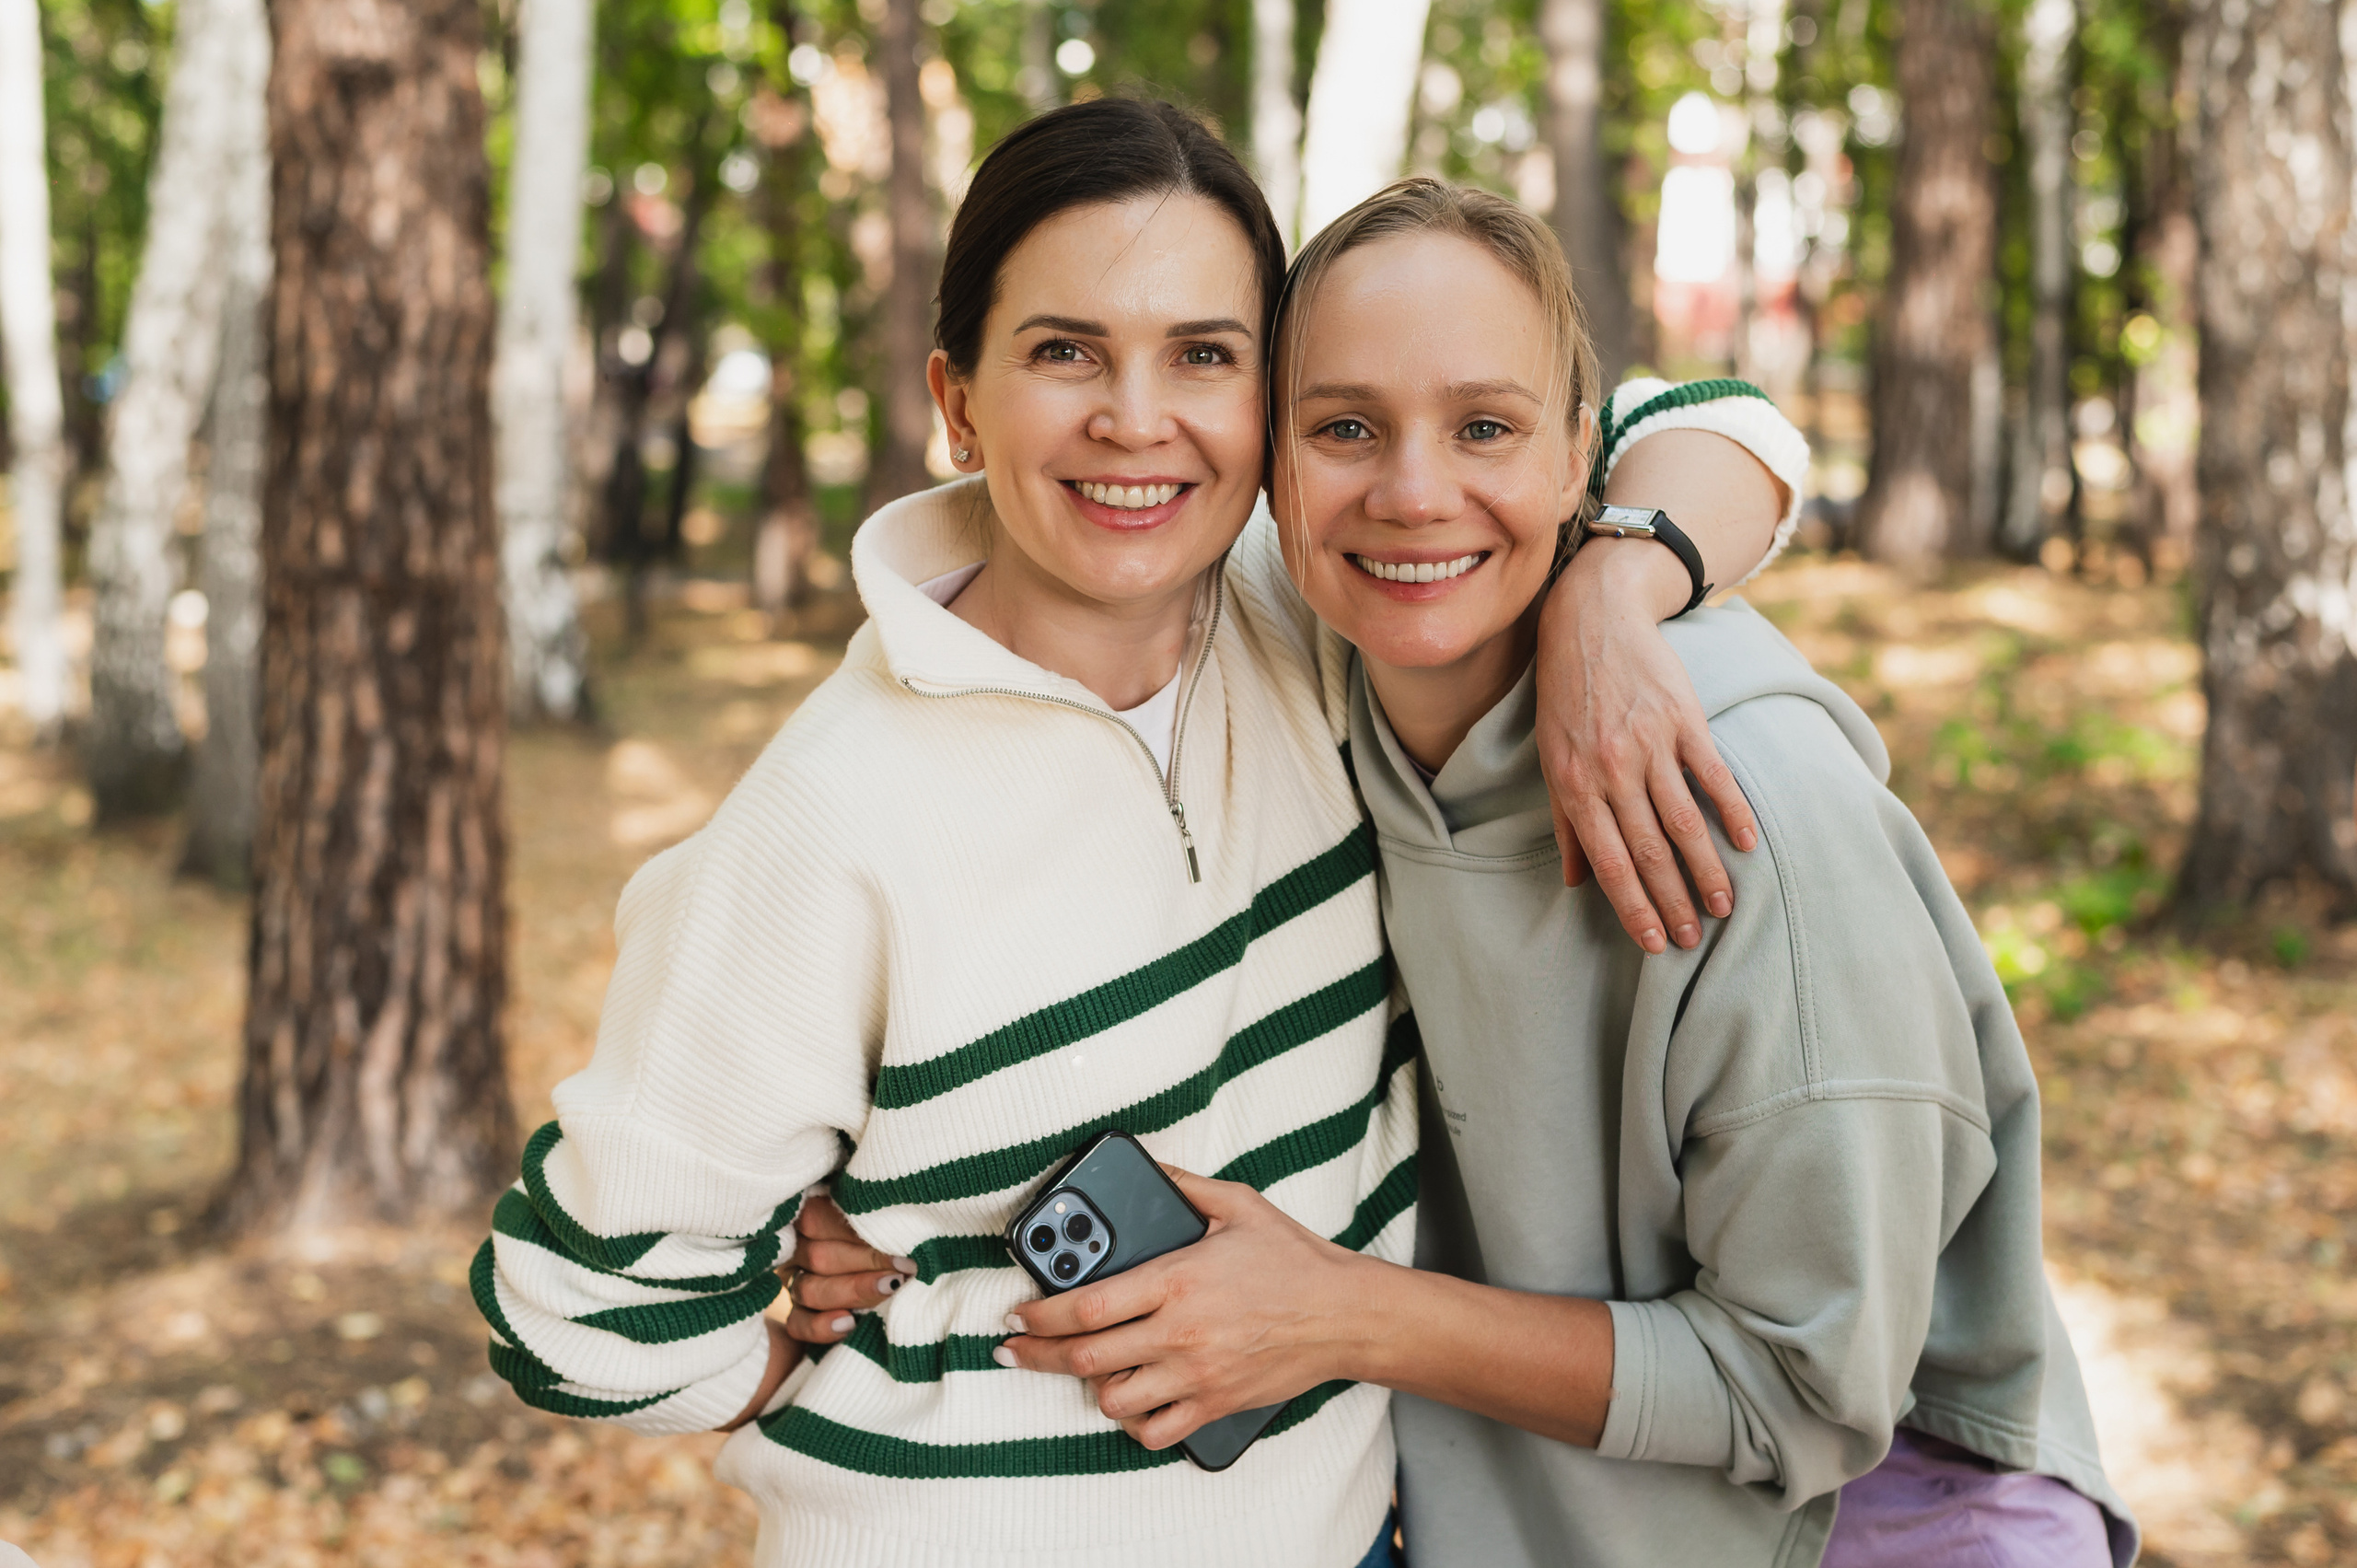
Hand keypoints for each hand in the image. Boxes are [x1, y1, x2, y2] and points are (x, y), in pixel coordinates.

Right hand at [780, 1193, 917, 1344]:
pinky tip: (849, 1323)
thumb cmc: (895, 1243)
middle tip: (905, 1268)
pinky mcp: (797, 1317)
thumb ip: (880, 1223)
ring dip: (853, 1290)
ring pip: (809, 1290)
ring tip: (891, 1288)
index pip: (818, 1218)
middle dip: (866, 1262)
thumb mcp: (886, 1224)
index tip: (897, 1238)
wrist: (895, 1290)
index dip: (857, 1229)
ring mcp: (796, 1283)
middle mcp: (798, 1249)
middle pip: (818, 1256)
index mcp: (809, 1216)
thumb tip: (904, 1226)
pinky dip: (822, 1326)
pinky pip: (798, 1324)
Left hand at [994, 1168, 1372, 1449]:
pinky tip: (1127, 1401)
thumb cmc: (1292, 1259)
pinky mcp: (1214, 1404)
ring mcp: (1196, 1375)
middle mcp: (1180, 1333)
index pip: (1087, 1305)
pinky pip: (1155, 1431)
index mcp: (1177, 1280)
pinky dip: (1131, 1421)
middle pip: (1085, 1357)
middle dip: (1037, 1354)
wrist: (1343, 1314)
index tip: (1016, 1311)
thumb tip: (1145, 1167)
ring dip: (1087, 1386)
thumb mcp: (1236, 1204)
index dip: (1040, 1312)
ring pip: (1113, 1400)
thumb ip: (1182, 1185)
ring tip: (1078, 1368)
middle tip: (1013, 1349)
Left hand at [1535, 540, 1758, 951]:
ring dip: (1706, 870)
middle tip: (1696, 940)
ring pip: (1683, 822)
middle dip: (1673, 901)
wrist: (1591, 620)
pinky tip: (1748, 844)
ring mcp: (1650, 744)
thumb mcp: (1552, 760)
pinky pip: (1712, 775)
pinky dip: (1732, 811)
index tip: (1656, 943)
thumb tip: (1574, 883)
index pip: (1608, 862)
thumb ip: (1566, 822)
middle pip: (1648, 851)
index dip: (1633, 907)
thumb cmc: (1566, 698)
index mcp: (1575, 785)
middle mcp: (1611, 770)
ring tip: (1724, 906)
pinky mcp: (1683, 720)